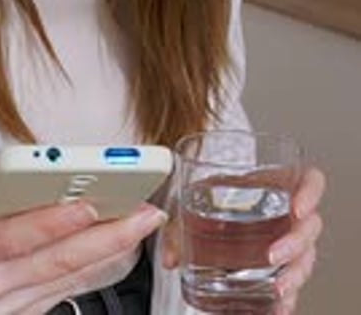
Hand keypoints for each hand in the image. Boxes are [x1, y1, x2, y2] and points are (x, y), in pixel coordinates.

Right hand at [0, 147, 166, 313]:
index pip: (9, 238)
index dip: (50, 223)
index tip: (87, 203)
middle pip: (54, 260)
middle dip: (105, 234)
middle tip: (143, 209)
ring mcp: (11, 306)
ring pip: (70, 275)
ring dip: (113, 247)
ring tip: (146, 219)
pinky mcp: (30, 314)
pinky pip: (73, 287)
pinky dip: (103, 263)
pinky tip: (126, 239)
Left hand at [161, 166, 325, 314]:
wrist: (208, 228)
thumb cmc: (210, 205)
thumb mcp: (192, 206)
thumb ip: (177, 228)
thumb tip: (170, 256)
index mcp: (269, 186)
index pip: (308, 179)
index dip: (310, 191)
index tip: (297, 208)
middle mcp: (284, 214)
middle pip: (310, 224)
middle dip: (295, 243)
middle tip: (273, 256)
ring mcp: (286, 243)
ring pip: (307, 257)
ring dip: (295, 274)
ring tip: (277, 288)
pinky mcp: (283, 270)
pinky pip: (295, 283)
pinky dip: (288, 298)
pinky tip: (277, 307)